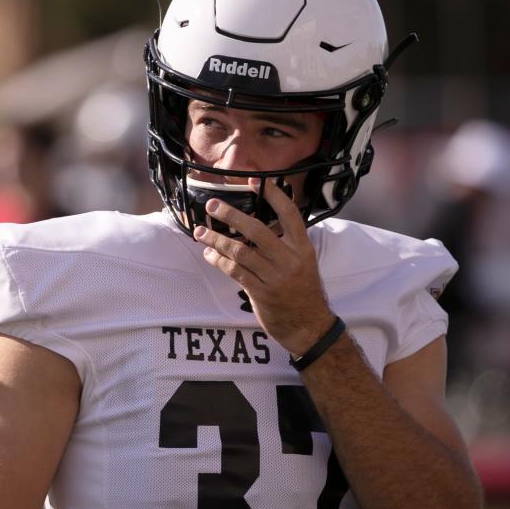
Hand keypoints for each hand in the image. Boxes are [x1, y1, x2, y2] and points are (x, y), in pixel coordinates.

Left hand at [193, 178, 334, 354]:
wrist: (309, 327)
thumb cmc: (302, 292)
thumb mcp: (303, 263)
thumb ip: (285, 245)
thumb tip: (256, 226)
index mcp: (303, 247)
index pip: (289, 214)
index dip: (273, 196)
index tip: (255, 181)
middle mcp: (290, 259)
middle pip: (257, 230)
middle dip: (231, 215)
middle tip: (212, 205)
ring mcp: (276, 277)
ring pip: (240, 251)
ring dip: (217, 240)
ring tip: (201, 232)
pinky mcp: (262, 293)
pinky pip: (236, 272)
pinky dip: (219, 261)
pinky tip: (209, 254)